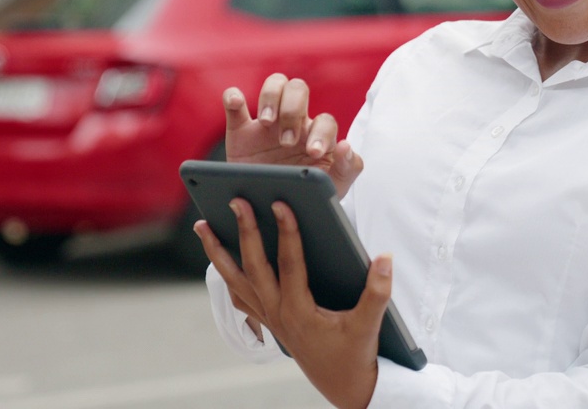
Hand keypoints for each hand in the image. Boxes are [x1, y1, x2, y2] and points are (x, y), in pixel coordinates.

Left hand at [195, 200, 389, 408]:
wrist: (344, 387)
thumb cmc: (356, 355)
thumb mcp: (370, 325)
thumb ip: (378, 291)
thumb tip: (385, 257)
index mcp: (300, 311)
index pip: (290, 263)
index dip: (287, 231)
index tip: (280, 203)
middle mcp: (278, 313)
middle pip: (253, 266)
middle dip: (243, 231)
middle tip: (236, 200)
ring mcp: (269, 318)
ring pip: (234, 281)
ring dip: (217, 253)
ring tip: (202, 226)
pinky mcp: (269, 322)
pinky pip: (239, 295)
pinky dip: (227, 275)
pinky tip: (222, 259)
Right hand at [222, 74, 362, 197]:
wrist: (272, 210)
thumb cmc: (307, 194)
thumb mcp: (332, 187)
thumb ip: (348, 168)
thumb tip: (345, 145)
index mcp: (318, 135)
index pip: (325, 120)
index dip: (321, 133)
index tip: (312, 154)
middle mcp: (295, 122)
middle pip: (299, 90)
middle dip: (293, 111)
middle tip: (286, 142)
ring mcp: (268, 123)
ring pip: (275, 85)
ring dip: (271, 97)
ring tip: (267, 123)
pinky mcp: (241, 130)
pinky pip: (235, 104)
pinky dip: (233, 97)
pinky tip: (235, 102)